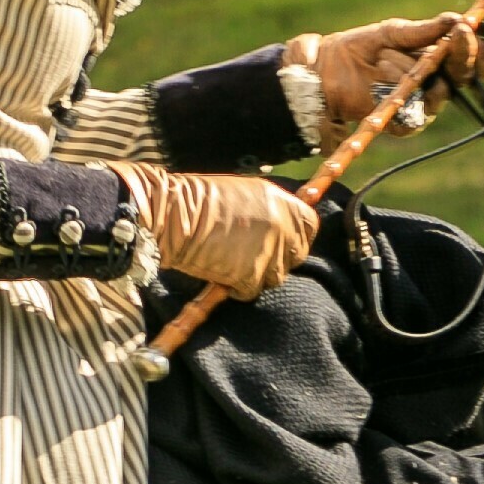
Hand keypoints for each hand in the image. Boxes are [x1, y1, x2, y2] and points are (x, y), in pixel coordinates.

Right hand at [129, 169, 317, 300]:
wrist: (174, 214)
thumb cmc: (200, 201)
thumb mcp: (244, 193)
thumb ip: (268, 210)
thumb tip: (280, 224)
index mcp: (282, 202)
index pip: (310, 226)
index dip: (297, 237)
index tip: (285, 243)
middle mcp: (282, 226)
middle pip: (297, 255)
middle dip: (278, 260)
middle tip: (253, 257)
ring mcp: (269, 251)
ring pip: (276, 277)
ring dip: (257, 276)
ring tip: (233, 264)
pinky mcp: (251, 274)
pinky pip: (252, 291)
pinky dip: (238, 289)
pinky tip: (223, 277)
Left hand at [296, 13, 483, 134]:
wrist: (326, 71)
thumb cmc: (361, 48)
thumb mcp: (392, 33)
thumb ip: (423, 30)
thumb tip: (456, 18)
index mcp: (437, 58)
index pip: (469, 58)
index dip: (477, 49)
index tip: (468, 30)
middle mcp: (436, 82)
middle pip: (463, 76)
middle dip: (461, 56)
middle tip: (454, 39)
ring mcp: (421, 104)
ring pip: (439, 92)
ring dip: (411, 70)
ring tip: (382, 59)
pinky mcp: (404, 123)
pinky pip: (414, 113)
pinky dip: (397, 92)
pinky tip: (378, 78)